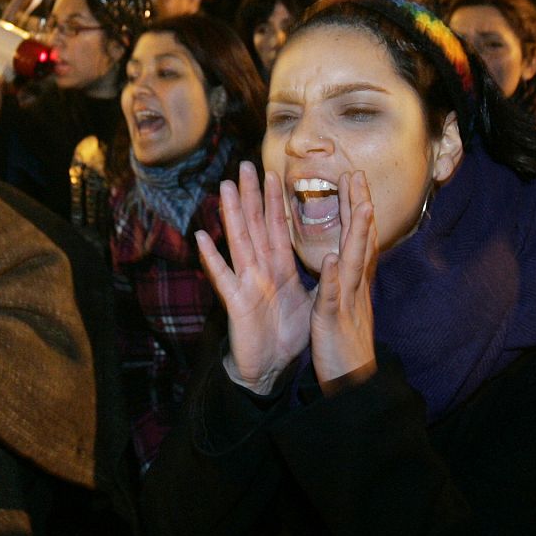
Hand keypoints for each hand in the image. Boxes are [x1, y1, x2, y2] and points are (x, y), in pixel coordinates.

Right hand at [195, 162, 312, 394]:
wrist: (271, 370)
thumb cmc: (287, 336)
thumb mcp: (309, 301)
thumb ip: (315, 277)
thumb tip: (333, 258)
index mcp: (279, 268)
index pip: (278, 228)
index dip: (275, 201)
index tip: (273, 174)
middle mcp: (260, 270)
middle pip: (255, 226)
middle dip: (251, 196)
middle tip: (244, 166)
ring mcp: (246, 284)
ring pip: (239, 242)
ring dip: (232, 215)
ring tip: (224, 188)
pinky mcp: (237, 303)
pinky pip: (223, 277)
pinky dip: (212, 258)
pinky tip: (202, 237)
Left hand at [310, 172, 377, 392]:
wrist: (354, 387)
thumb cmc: (345, 349)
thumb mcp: (346, 308)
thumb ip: (345, 282)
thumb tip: (345, 260)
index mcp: (354, 283)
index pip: (358, 238)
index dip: (356, 209)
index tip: (354, 180)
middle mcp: (356, 287)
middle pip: (361, 241)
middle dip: (359, 206)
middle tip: (357, 173)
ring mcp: (348, 303)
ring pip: (355, 262)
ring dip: (357, 233)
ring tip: (360, 204)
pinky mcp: (334, 322)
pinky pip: (334, 297)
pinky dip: (334, 277)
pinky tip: (333, 258)